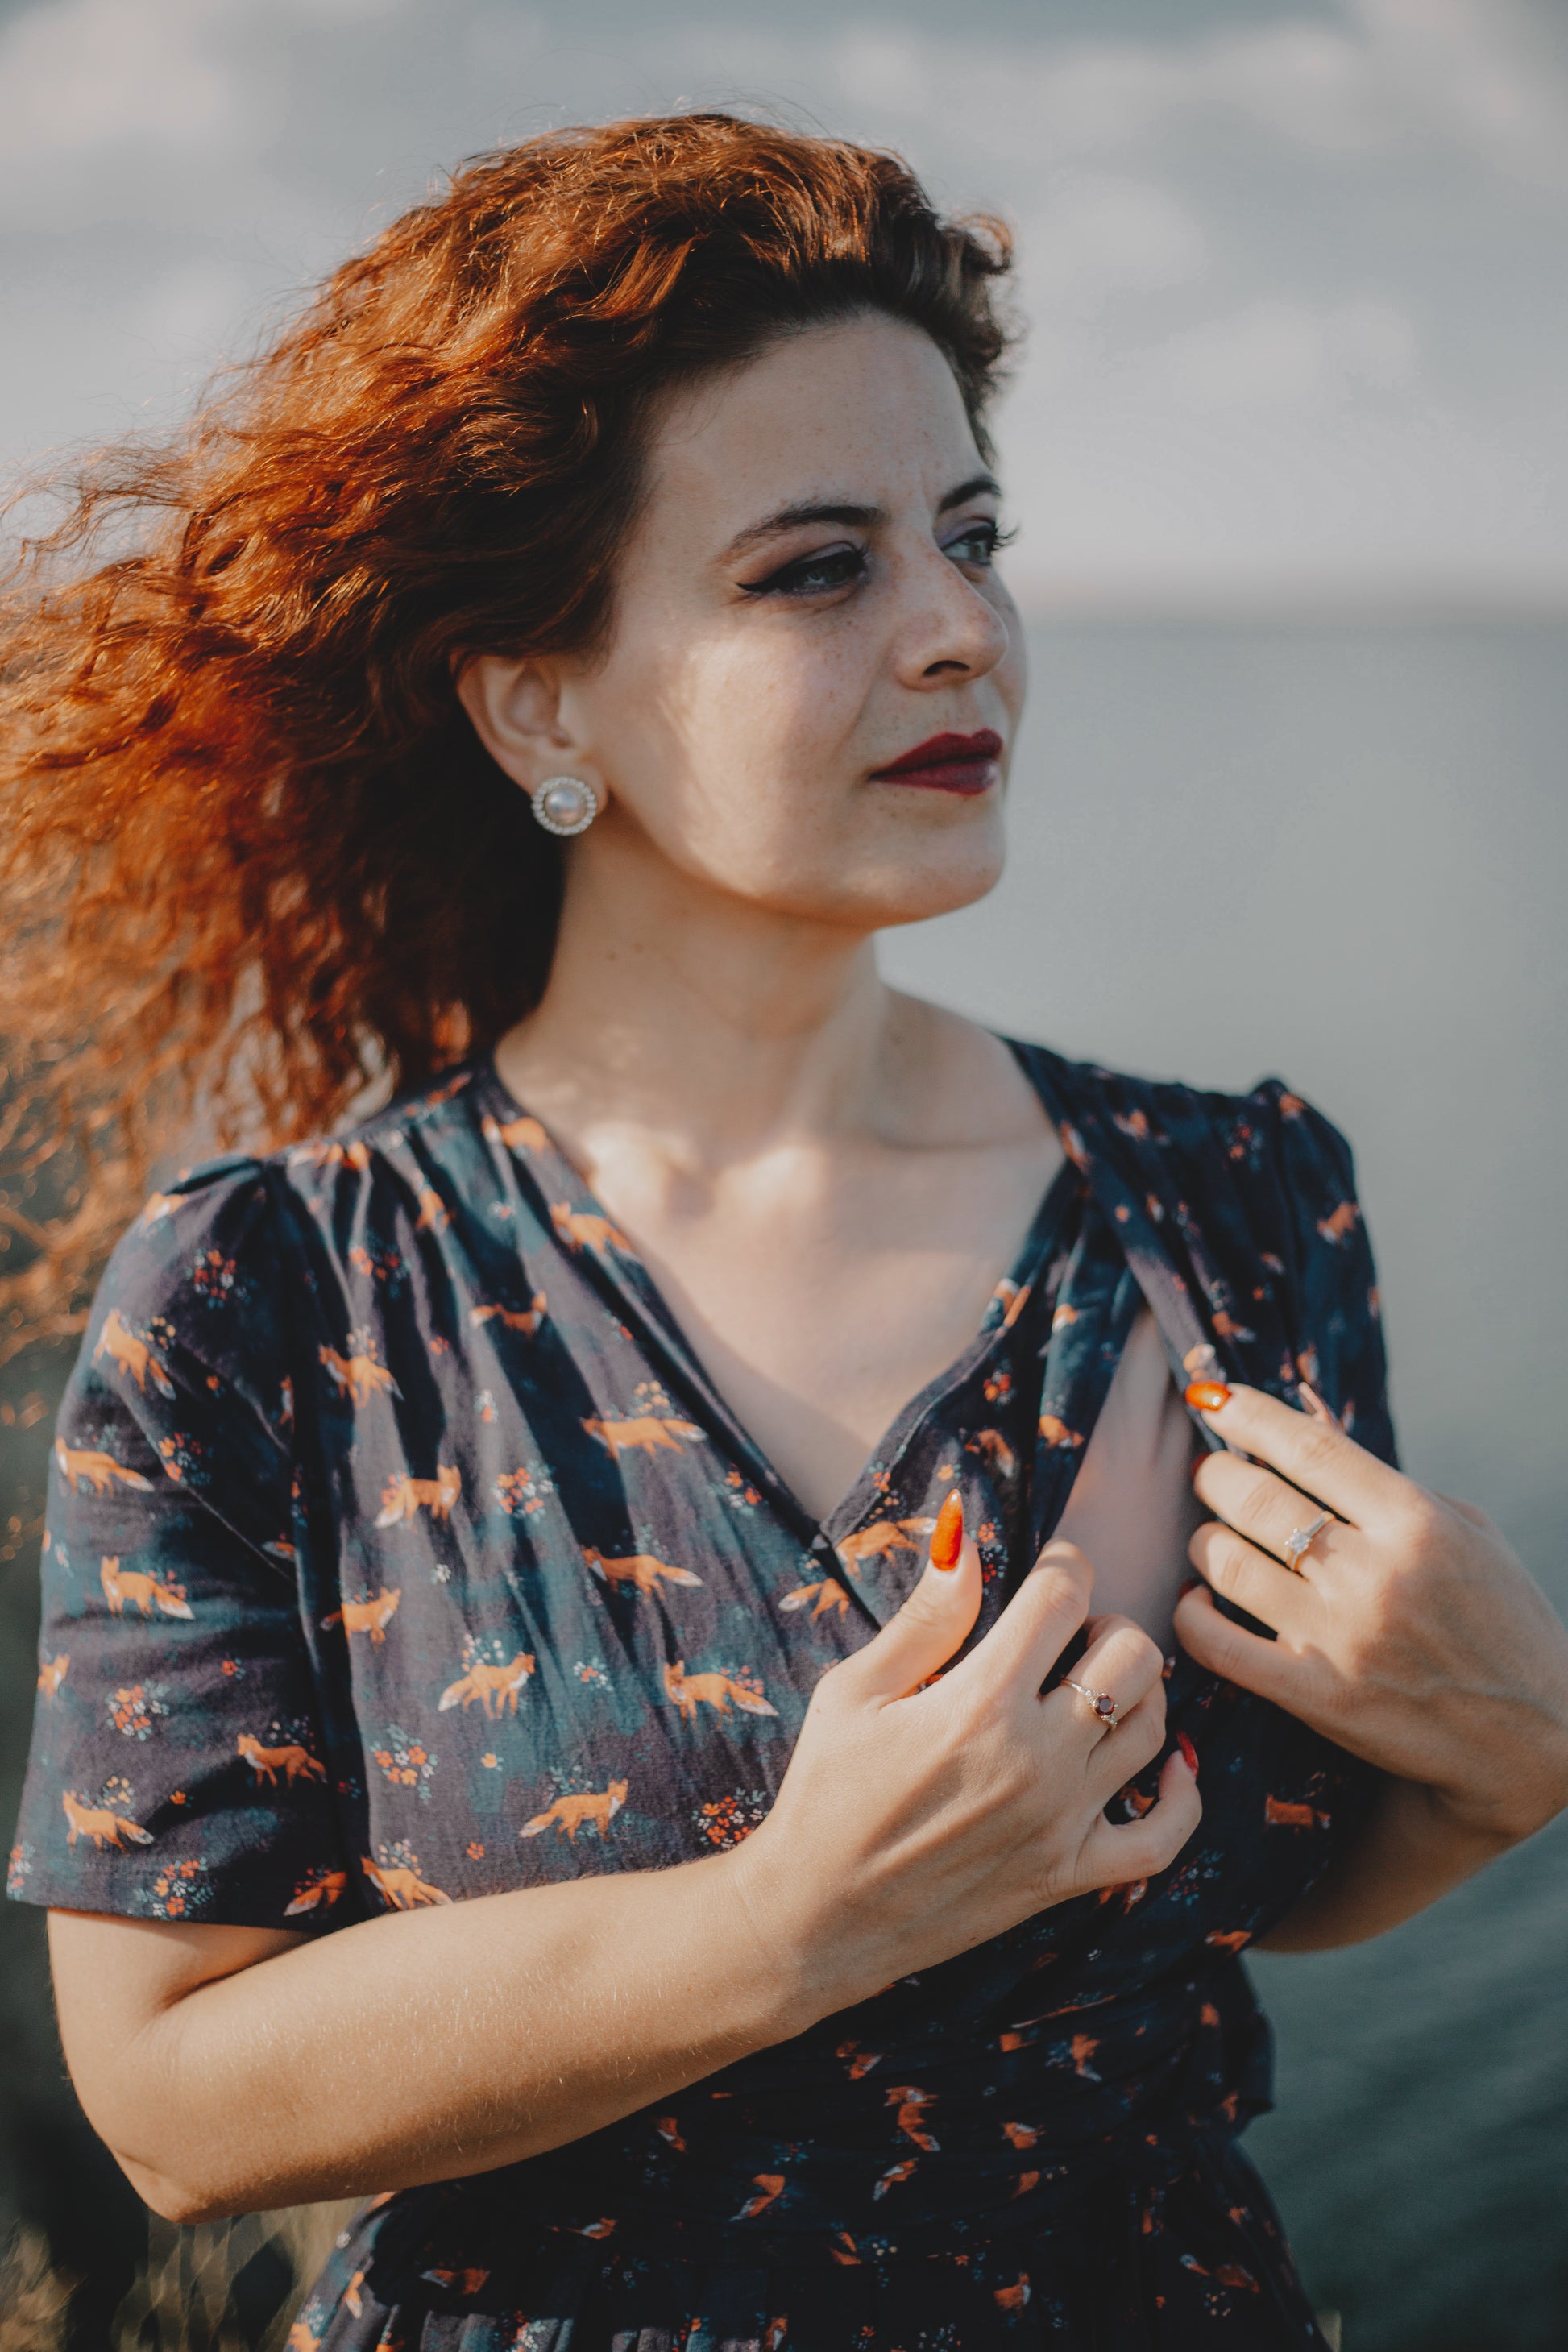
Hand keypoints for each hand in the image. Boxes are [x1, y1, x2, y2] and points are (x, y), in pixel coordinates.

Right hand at [732, 1512, 1200, 2020]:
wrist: (816, 1917)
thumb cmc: (825, 1794)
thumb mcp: (854, 1692)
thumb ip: (925, 1618)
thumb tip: (964, 1538)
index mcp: (980, 1702)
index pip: (1062, 1597)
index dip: (1064, 1566)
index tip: (1051, 1570)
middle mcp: (1036, 1759)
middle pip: (1131, 1655)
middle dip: (1104, 1625)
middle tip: (1068, 1635)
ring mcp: (1061, 1822)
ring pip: (1154, 1727)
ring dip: (1136, 1690)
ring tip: (1095, 1684)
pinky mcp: (1069, 1876)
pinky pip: (1163, 1837)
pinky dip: (1181, 1795)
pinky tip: (1167, 1765)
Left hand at [1177, 1384, 1567, 1843]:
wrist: (1533, 1737)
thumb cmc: (1501, 1620)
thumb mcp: (1463, 1530)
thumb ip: (1381, 1476)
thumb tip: (1304, 1412)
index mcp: (1416, 1522)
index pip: (1309, 1447)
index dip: (1248, 1415)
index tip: (1214, 1399)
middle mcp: (1376, 1575)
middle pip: (1255, 1500)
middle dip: (1215, 1475)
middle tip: (1210, 1473)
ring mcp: (1343, 1638)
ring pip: (1227, 1564)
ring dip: (1203, 1541)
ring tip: (1211, 1536)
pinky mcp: (1318, 1698)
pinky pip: (1218, 1646)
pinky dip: (1191, 1615)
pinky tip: (1197, 1601)